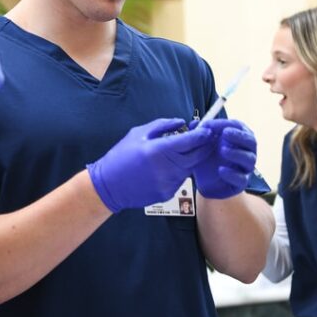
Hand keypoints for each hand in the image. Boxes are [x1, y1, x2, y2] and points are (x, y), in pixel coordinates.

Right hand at [86, 118, 214, 212]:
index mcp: (159, 150)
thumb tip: (181, 122)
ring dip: (190, 159)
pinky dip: (179, 171)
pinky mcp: (168, 193)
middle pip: (197, 156)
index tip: (207, 129)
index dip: (203, 134)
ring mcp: (169, 183)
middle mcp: (168, 168)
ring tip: (180, 152)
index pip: (191, 141)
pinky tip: (167, 166)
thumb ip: (162, 125)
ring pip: (190, 168)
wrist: (109, 185)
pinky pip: (180, 179)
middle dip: (203, 147)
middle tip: (204, 139)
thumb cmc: (121, 156)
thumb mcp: (138, 133)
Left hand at [190, 119, 257, 198]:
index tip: (210, 124)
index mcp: (238, 138)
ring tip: (223, 150)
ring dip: (237, 153)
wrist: (206, 183)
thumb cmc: (208, 159)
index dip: (226, 123)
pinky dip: (232, 174)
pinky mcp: (241, 183)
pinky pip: (241, 178)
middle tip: (226, 133)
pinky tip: (221, 170)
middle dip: (239, 135)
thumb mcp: (201, 145)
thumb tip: (195, 123)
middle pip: (251, 141)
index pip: (238, 126)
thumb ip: (198, 133)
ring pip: (249, 159)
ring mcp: (245, 167)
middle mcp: (246, 151)